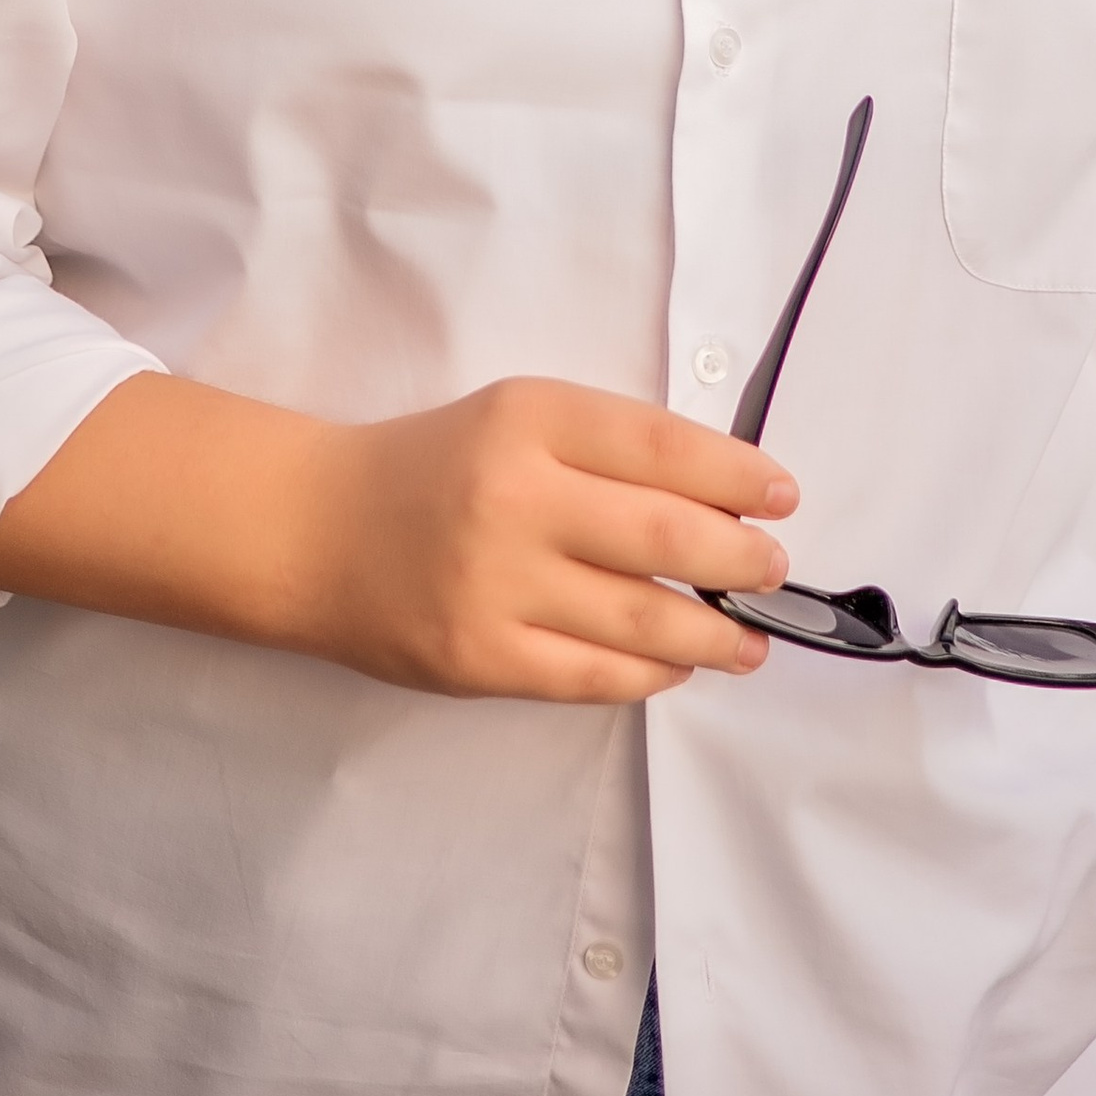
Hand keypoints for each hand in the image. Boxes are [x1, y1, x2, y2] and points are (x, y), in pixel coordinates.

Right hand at [0, 366, 796, 706]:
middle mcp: (515, 497)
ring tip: (748, 637)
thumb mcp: (516, 418)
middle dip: (739, 557)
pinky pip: (591, 676)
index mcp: (527, 418)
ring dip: (712, 632)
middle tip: (776, 570)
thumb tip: (723, 498)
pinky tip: (677, 667)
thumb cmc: (434, 465)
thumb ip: (605, 448)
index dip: (735, 472)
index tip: (780, 492)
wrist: (316, 531)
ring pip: (640, 618)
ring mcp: (497, 585)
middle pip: (665, 533)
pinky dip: (649, 675)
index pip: (659, 444)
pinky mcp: (481, 659)